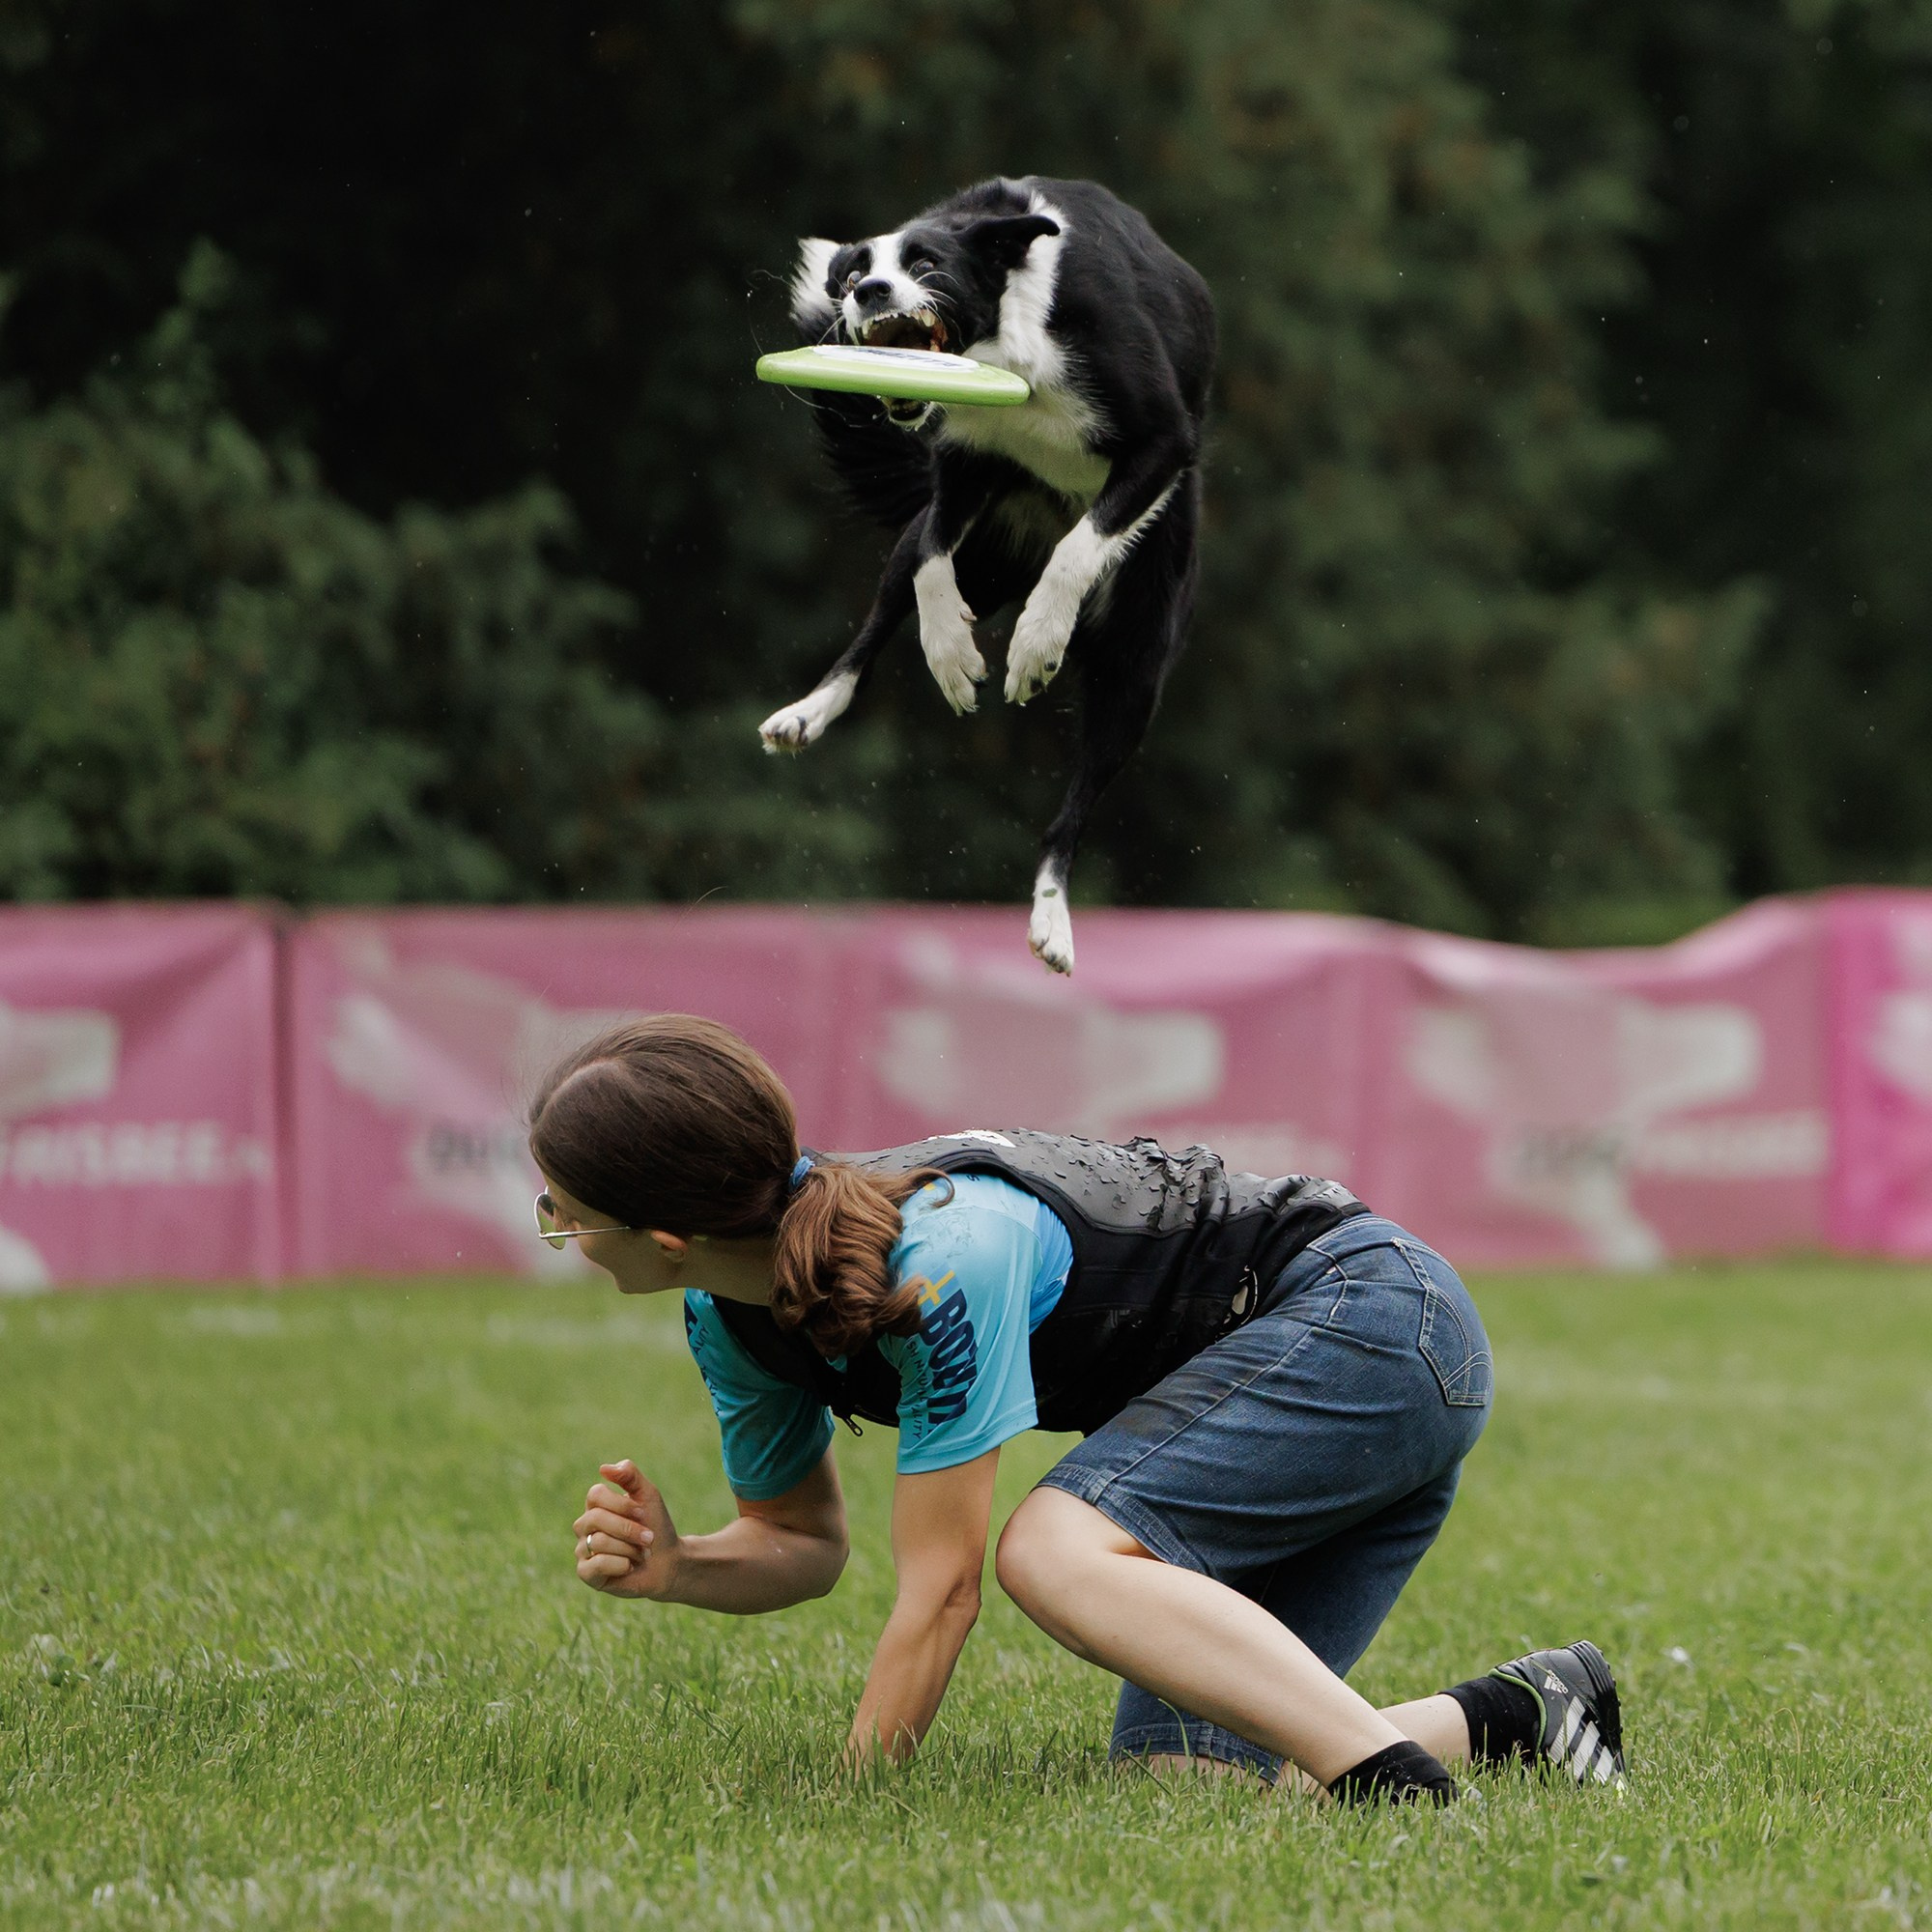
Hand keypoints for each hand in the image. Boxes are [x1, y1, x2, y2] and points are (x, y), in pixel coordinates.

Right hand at [573, 1459, 680, 1599]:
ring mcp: (582, 1549)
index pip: (595, 1495)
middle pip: (595, 1518)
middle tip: (648, 1537)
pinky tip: (629, 1567)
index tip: (643, 1513)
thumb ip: (629, 1475)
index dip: (621, 1504)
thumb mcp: (648, 1495)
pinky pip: (595, 1565)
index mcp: (596, 1505)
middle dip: (628, 1529)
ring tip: (640, 1554)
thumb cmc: (656, 1527)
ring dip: (629, 1549)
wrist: (668, 1562)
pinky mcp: (585, 1573)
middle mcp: (584, 1525)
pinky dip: (620, 1565)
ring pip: (598, 1542)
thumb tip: (603, 1468)